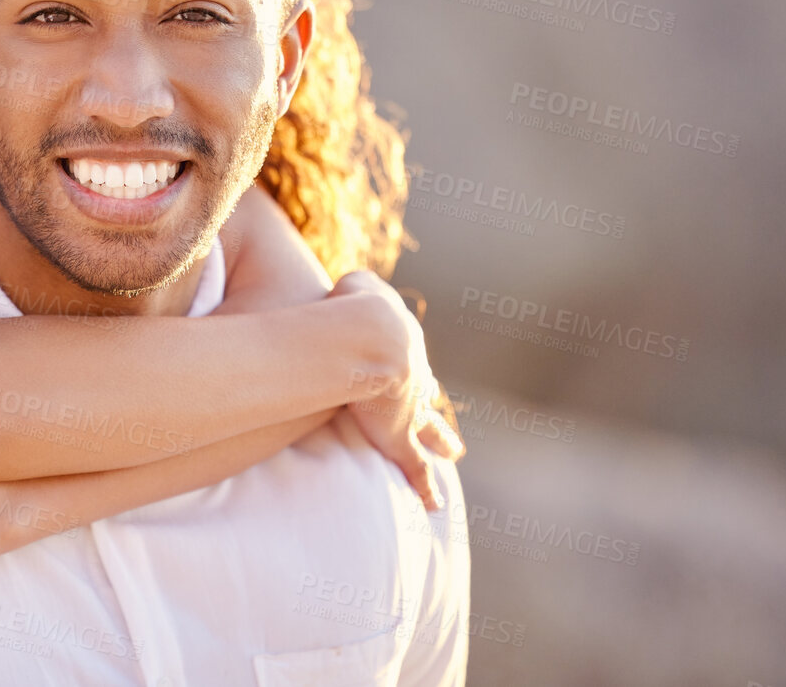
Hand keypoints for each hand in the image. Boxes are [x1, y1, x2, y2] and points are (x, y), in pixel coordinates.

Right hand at [333, 271, 464, 509]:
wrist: (372, 337)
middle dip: (435, 406)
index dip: (412, 374)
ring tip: (454, 453)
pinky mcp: (399, 438)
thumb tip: (332, 281)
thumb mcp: (352, 286)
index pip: (409, 362)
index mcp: (399, 346)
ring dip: (440, 441)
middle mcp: (412, 378)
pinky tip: (434, 505)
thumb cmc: (353, 306)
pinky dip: (425, 486)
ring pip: (430, 429)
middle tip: (450, 425)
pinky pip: (416, 468)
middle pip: (427, 395)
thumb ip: (345, 287)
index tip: (422, 384)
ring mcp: (408, 409)